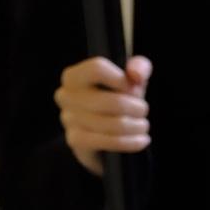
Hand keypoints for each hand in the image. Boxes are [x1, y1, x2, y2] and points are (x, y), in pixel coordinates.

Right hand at [59, 55, 152, 171]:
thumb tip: (136, 74)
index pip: (97, 69)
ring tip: (143, 126)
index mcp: (74, 76)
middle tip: (143, 111)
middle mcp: (66, 96)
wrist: (103, 133)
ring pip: (114, 124)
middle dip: (137, 109)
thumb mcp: (130, 79)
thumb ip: (139, 67)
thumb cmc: (116, 99)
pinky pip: (109, 142)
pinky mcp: (75, 141)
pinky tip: (140, 140)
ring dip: (136, 127)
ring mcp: (68, 120)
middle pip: (113, 102)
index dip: (122, 80)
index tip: (133, 89)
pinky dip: (130, 142)